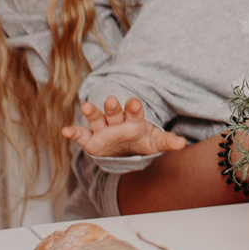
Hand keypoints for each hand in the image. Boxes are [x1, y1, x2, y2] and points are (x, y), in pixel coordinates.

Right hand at [61, 96, 189, 159]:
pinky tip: (65, 130)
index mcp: (134, 120)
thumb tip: (183, 143)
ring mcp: (103, 129)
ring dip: (92, 112)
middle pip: (115, 112)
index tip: (134, 102)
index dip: (133, 107)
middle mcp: (117, 122)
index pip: (134, 111)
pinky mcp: (91, 140)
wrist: (128, 149)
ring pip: (97, 118)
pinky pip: (81, 135)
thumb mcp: (155, 142)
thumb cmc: (142, 141)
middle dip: (113, 106)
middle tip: (111, 99)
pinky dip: (73, 132)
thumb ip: (167, 142)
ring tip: (87, 105)